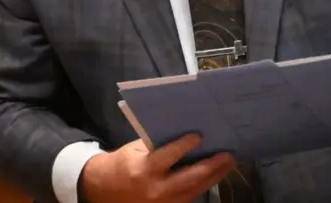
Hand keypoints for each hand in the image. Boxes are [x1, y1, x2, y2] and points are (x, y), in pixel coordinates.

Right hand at [80, 134, 235, 202]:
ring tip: (227, 164)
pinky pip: (188, 199)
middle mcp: (155, 190)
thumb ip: (157, 145)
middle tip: (228, 155)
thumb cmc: (121, 164)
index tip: (200, 136)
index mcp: (143, 170)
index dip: (184, 146)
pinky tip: (213, 177)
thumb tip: (184, 134)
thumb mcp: (134, 150)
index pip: (168, 157)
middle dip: (211, 167)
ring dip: (213, 178)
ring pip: (194, 192)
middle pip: (189, 179)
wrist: (102, 191)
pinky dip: (201, 187)